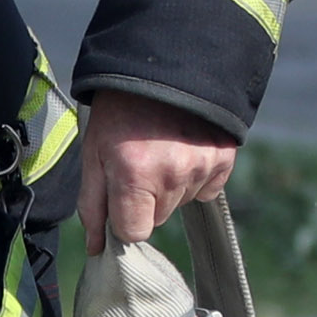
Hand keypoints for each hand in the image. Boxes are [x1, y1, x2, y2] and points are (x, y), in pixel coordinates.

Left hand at [77, 90, 236, 253]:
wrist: (157, 67)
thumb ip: (93, 205)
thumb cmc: (118, 113)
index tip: (121, 195)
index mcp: (134, 176)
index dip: (124, 217)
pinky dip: (195, 176)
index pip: (135, 232)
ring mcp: (201, 165)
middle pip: (160, 218)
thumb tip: (95, 248)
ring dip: (170, 186)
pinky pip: (207, 188)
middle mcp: (172, 174)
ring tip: (160, 149)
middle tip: (138, 162)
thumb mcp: (94, 155)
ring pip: (182, 203)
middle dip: (146, 199)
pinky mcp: (223, 156)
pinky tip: (182, 149)